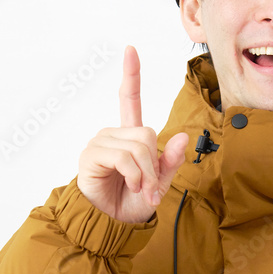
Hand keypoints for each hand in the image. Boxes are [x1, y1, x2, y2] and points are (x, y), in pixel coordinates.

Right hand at [77, 45, 188, 222]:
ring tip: (140, 190)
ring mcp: (100, 143)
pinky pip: (124, 158)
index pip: (129, 99)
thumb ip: (170, 160)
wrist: (111, 224)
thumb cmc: (132, 202)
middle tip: (150, 187)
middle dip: (154, 164)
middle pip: (147, 133)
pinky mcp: (91, 155)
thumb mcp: (160, 182)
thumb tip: (181, 136)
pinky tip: (130, 186)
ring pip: (138, 146)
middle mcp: (113, 134)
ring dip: (145, 174)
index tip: (131, 50)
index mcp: (130, 135)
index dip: (131, 74)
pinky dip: (134, 176)